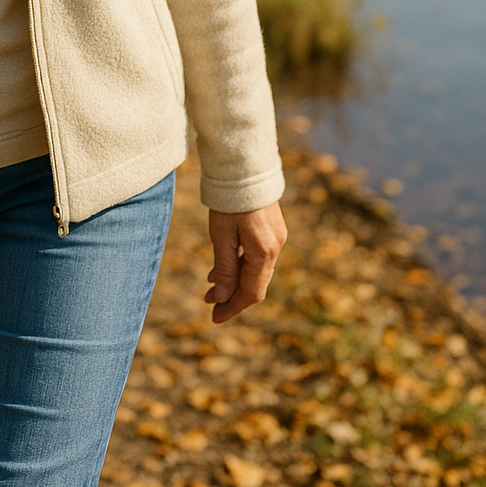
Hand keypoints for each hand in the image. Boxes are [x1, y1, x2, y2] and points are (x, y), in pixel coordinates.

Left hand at [205, 203, 286, 323]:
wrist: (245, 168)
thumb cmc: (229, 201)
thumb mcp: (221, 235)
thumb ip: (223, 267)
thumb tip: (220, 297)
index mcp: (264, 252)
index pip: (251, 292)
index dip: (233, 307)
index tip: (215, 318)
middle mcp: (275, 248)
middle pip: (255, 284)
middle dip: (232, 296)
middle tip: (209, 304)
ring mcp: (276, 239)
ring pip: (256, 271)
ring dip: (234, 280)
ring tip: (210, 286)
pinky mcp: (273, 230)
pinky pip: (258, 257)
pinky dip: (240, 266)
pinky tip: (222, 267)